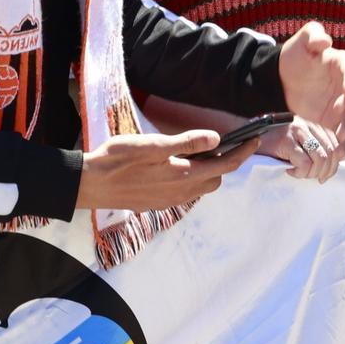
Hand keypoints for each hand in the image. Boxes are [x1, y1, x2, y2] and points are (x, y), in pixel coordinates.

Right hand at [77, 129, 258, 211]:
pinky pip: (185, 192)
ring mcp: (169, 201)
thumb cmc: (117, 160)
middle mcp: (181, 193)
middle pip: (216, 179)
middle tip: (223, 143)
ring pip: (201, 187)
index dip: (242, 152)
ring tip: (199, 152)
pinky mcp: (158, 203)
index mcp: (184, 177)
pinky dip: (191, 179)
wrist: (90, 185)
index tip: (254, 140)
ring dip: (207, 171)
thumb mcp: (153, 145)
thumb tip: (216, 140)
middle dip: (226, 162)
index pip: (225, 165)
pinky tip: (178, 165)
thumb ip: (187, 143)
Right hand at [260, 117, 344, 182]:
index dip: (334, 164)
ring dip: (312, 173)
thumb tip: (344, 156)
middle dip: (325, 171)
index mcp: (313, 126)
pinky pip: (303, 162)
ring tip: (300, 175)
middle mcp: (307, 125)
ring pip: (319, 158)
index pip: (335, 145)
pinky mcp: (286, 140)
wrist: (245, 136)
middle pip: (330, 152)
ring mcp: (297, 131)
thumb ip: (320, 147)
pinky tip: (289, 171)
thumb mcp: (299, 143)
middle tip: (314, 179)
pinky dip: (299, 172)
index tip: (324, 176)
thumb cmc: (273, 144)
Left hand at [279, 22, 344, 128]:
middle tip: (338, 110)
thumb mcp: (301, 41)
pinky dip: (343, 137)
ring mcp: (341, 102)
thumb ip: (312, 35)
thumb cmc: (295, 56)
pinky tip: (337, 144)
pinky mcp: (334, 118)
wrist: (281, 79)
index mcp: (343, 64)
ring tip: (338, 134)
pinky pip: (343, 128)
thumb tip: (325, 41)